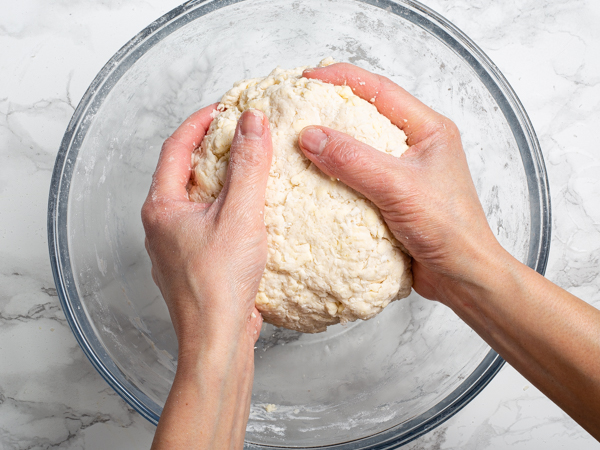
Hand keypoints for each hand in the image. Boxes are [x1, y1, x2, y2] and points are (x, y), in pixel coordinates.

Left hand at [142, 106, 268, 348]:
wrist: (217, 341)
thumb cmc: (218, 285)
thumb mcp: (239, 216)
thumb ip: (248, 166)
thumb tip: (253, 123)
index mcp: (161, 207)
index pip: (175, 147)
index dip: (200, 121)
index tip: (226, 107)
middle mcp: (163, 224)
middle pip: (186, 171)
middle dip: (215, 148)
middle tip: (245, 133)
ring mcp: (178, 245)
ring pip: (200, 198)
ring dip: (224, 179)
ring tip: (254, 167)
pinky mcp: (196, 262)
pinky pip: (211, 222)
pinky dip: (230, 207)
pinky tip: (255, 210)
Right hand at [298, 63, 501, 302]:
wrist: (462, 276)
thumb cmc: (450, 230)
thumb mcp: (399, 188)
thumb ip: (355, 160)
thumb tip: (311, 136)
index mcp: (428, 130)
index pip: (380, 90)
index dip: (342, 79)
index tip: (307, 80)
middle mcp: (415, 146)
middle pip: (367, 114)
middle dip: (331, 108)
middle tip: (297, 107)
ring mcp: (402, 172)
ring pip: (359, 147)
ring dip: (331, 143)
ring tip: (298, 141)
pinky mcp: (391, 197)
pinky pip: (356, 177)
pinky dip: (335, 175)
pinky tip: (313, 179)